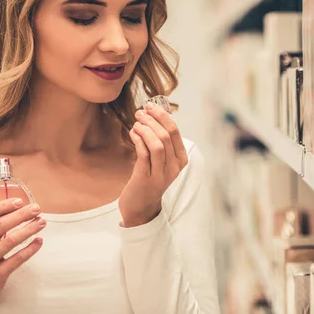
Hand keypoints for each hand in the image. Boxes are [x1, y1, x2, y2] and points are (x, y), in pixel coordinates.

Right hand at [0, 199, 46, 313]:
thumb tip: (10, 208)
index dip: (3, 206)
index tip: (19, 201)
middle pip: (0, 226)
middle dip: (21, 215)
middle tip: (36, 209)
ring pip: (10, 241)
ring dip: (29, 229)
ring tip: (41, 222)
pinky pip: (17, 259)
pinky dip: (30, 249)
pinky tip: (38, 241)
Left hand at [119, 102, 188, 227]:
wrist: (140, 207)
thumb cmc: (149, 179)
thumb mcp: (160, 161)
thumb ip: (161, 143)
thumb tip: (153, 115)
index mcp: (180, 160)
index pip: (175, 132)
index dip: (163, 116)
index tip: (151, 106)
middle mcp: (174, 168)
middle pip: (166, 136)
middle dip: (152, 119)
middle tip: (140, 112)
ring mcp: (161, 175)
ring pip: (158, 144)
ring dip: (145, 129)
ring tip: (136, 122)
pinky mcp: (146, 179)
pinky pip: (144, 154)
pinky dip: (138, 139)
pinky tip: (132, 133)